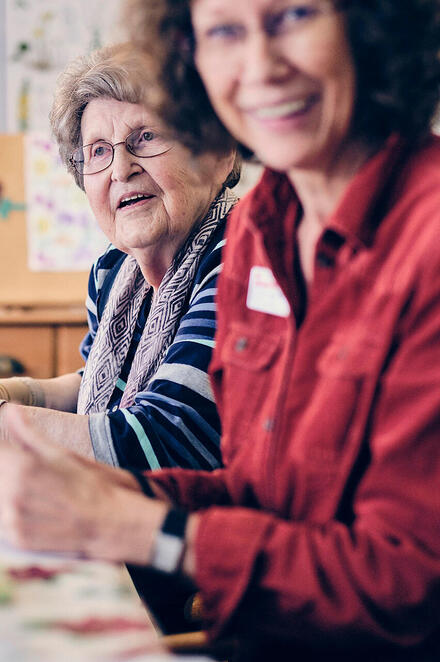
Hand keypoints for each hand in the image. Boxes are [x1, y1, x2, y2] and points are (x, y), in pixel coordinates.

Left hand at [0, 405, 166, 563]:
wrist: (110, 520)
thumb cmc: (88, 482)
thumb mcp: (60, 453)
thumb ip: (28, 433)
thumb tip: (12, 409)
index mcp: (22, 466)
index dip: (3, 453)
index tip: (10, 454)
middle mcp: (13, 493)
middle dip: (5, 470)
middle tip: (30, 476)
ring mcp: (13, 520)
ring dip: (6, 492)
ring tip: (33, 491)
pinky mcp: (18, 540)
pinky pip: (1, 524)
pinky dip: (8, 514)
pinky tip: (28, 509)